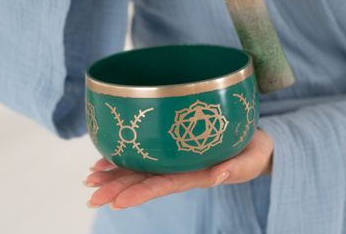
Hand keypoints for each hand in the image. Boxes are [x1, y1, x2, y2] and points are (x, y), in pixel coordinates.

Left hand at [84, 128, 272, 209]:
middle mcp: (181, 170)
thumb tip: (219, 175)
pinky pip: (147, 154)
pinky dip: (125, 157)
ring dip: (115, 175)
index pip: (165, 186)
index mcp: (197, 175)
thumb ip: (238, 168)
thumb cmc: (255, 152)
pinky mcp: (174, 148)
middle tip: (91, 192)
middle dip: (117, 187)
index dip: (141, 193)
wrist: (254, 143)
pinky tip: (107, 159)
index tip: (117, 202)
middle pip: (145, 181)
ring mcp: (176, 160)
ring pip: (141, 169)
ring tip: (91, 178)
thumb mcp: (252, 159)